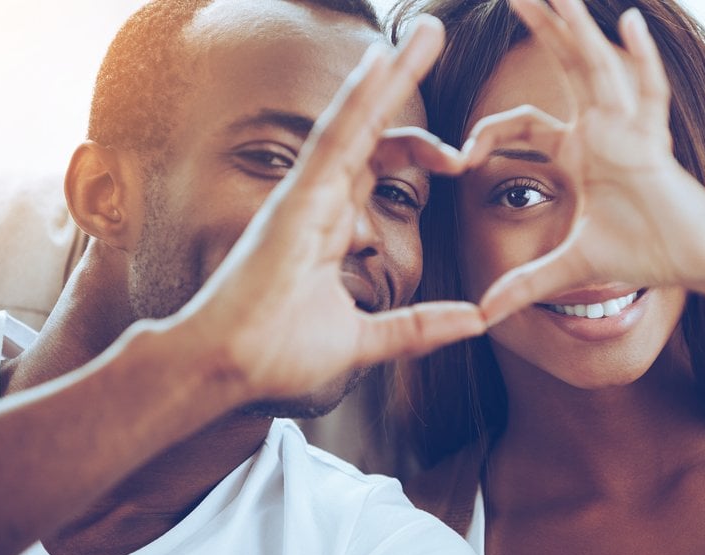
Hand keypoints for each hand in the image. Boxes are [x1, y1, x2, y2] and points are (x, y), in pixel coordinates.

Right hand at [173, 16, 484, 399]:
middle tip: (434, 36)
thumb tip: (476, 320)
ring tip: (426, 32)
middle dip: (404, 84)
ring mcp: (306, 195)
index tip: (461, 161)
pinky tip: (383, 59)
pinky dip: (358, 99)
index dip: (420, 150)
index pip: (378, 164)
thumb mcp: (365, 340)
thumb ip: (418, 328)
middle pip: (372, 128)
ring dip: (391, 73)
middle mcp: (319, 200)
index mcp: (332, 224)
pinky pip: (333, 139)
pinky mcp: (295, 200)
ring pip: (355, 120)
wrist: (228, 370)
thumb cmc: (278, 354)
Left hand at [463, 0, 704, 323]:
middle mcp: (601, 129)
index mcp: (577, 151)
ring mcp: (629, 130)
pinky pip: (650, 95)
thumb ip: (526, 285)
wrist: (698, 261)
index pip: (522, 123)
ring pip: (598, 68)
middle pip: (563, 66)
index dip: (488, 132)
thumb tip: (484, 316)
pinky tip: (628, 22)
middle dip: (540, 26)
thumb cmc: (645, 252)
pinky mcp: (655, 144)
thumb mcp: (571, 268)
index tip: (459, 153)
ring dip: (578, 29)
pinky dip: (641, 61)